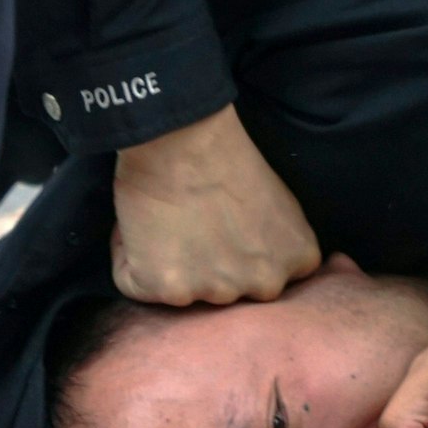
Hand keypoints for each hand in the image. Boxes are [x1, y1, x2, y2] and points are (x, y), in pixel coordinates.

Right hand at [111, 104, 320, 305]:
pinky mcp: (168, 289)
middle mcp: (265, 285)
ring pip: (184, 291)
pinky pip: (135, 285)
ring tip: (167, 219)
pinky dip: (128, 258)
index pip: (269, 276)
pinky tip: (140, 225)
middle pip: (228, 289)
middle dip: (207, 264)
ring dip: (169, 263)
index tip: (224, 225)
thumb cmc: (226, 153)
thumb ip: (277, 241)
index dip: (239, 252)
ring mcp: (218, 292)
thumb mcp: (282, 202)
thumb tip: (253, 257)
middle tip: (192, 221)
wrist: (183, 136)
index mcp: (298, 259)